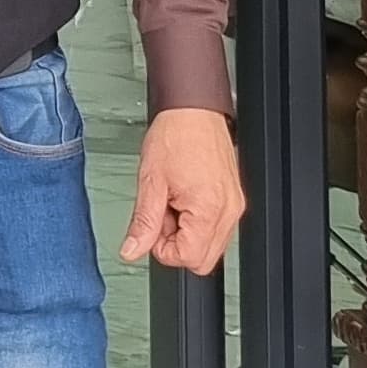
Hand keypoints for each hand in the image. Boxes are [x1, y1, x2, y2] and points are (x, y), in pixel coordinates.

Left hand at [121, 106, 246, 272]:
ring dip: (187, 232)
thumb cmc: (175, 134)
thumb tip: (132, 250)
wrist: (193, 108)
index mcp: (209, 210)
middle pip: (203, 259)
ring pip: (211, 245)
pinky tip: (184, 197)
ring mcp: (234, 205)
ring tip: (173, 200)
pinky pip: (217, 227)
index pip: (189, 258)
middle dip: (177, 243)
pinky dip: (198, 221)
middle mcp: (228, 211)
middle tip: (161, 214)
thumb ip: (143, 222)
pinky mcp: (233, 197)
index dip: (163, 249)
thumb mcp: (150, 180)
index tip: (152, 229)